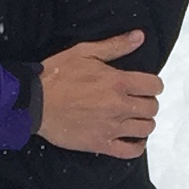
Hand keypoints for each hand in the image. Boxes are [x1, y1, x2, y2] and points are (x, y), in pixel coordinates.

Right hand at [36, 30, 156, 158]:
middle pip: (152, 108)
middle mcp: (119, 106)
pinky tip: (132, 138)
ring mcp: (111, 128)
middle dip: (148, 102)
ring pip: (146, 128)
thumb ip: (115, 45)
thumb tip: (140, 36)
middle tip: (136, 100)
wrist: (34, 103)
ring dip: (143, 122)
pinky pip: (131, 151)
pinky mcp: (100, 144)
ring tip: (133, 117)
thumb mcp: (85, 51)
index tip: (145, 85)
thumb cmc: (57, 74)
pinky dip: (137, 145)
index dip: (153, 84)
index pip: (155, 86)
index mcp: (118, 82)